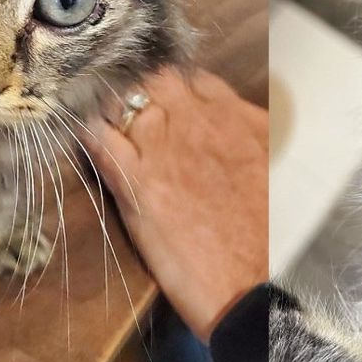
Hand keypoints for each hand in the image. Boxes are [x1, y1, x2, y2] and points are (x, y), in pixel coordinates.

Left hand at [82, 68, 268, 341]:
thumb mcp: (276, 166)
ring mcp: (162, 148)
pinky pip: (100, 139)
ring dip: (112, 102)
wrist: (255, 282)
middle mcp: (195, 122)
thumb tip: (240, 122)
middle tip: (131, 101)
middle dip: (142, 86)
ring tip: (102, 111)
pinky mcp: (134, 183)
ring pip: (123, 100)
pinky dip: (89, 130)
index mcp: (234, 116)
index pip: (194, 79)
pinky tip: (85, 131)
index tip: (168, 97)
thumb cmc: (272, 231)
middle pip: (155, 79)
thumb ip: (254, 135)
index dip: (177, 86)